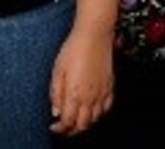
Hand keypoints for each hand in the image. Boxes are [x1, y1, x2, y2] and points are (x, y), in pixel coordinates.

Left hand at [48, 18, 113, 135]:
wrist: (94, 35)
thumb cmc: (74, 48)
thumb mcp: (57, 70)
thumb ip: (55, 92)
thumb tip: (55, 109)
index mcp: (75, 93)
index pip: (68, 121)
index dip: (60, 128)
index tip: (54, 126)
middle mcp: (90, 97)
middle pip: (83, 125)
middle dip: (72, 130)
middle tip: (64, 127)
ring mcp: (102, 92)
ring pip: (95, 119)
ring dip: (85, 123)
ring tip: (77, 119)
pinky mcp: (110, 86)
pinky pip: (107, 107)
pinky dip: (99, 113)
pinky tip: (93, 110)